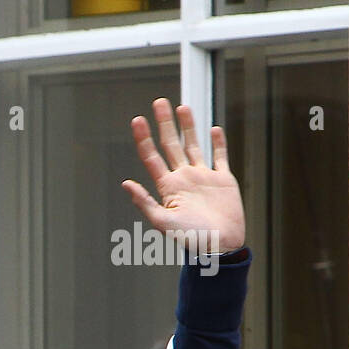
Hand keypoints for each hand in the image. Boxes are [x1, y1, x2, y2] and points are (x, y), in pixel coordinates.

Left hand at [122, 98, 244, 252]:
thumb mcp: (162, 222)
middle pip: (171, 145)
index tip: (137, 120)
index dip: (144, 138)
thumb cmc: (190, 239)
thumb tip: (126, 183)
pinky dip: (218, 143)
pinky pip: (220, 157)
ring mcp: (203, 178)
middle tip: (159, 102)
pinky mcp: (223, 180)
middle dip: (164, 124)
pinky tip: (213, 129)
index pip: (152, 157)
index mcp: (168, 186)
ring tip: (182, 107)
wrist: (219, 247)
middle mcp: (183, 178)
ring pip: (193, 146)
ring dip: (188, 127)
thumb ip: (145, 202)